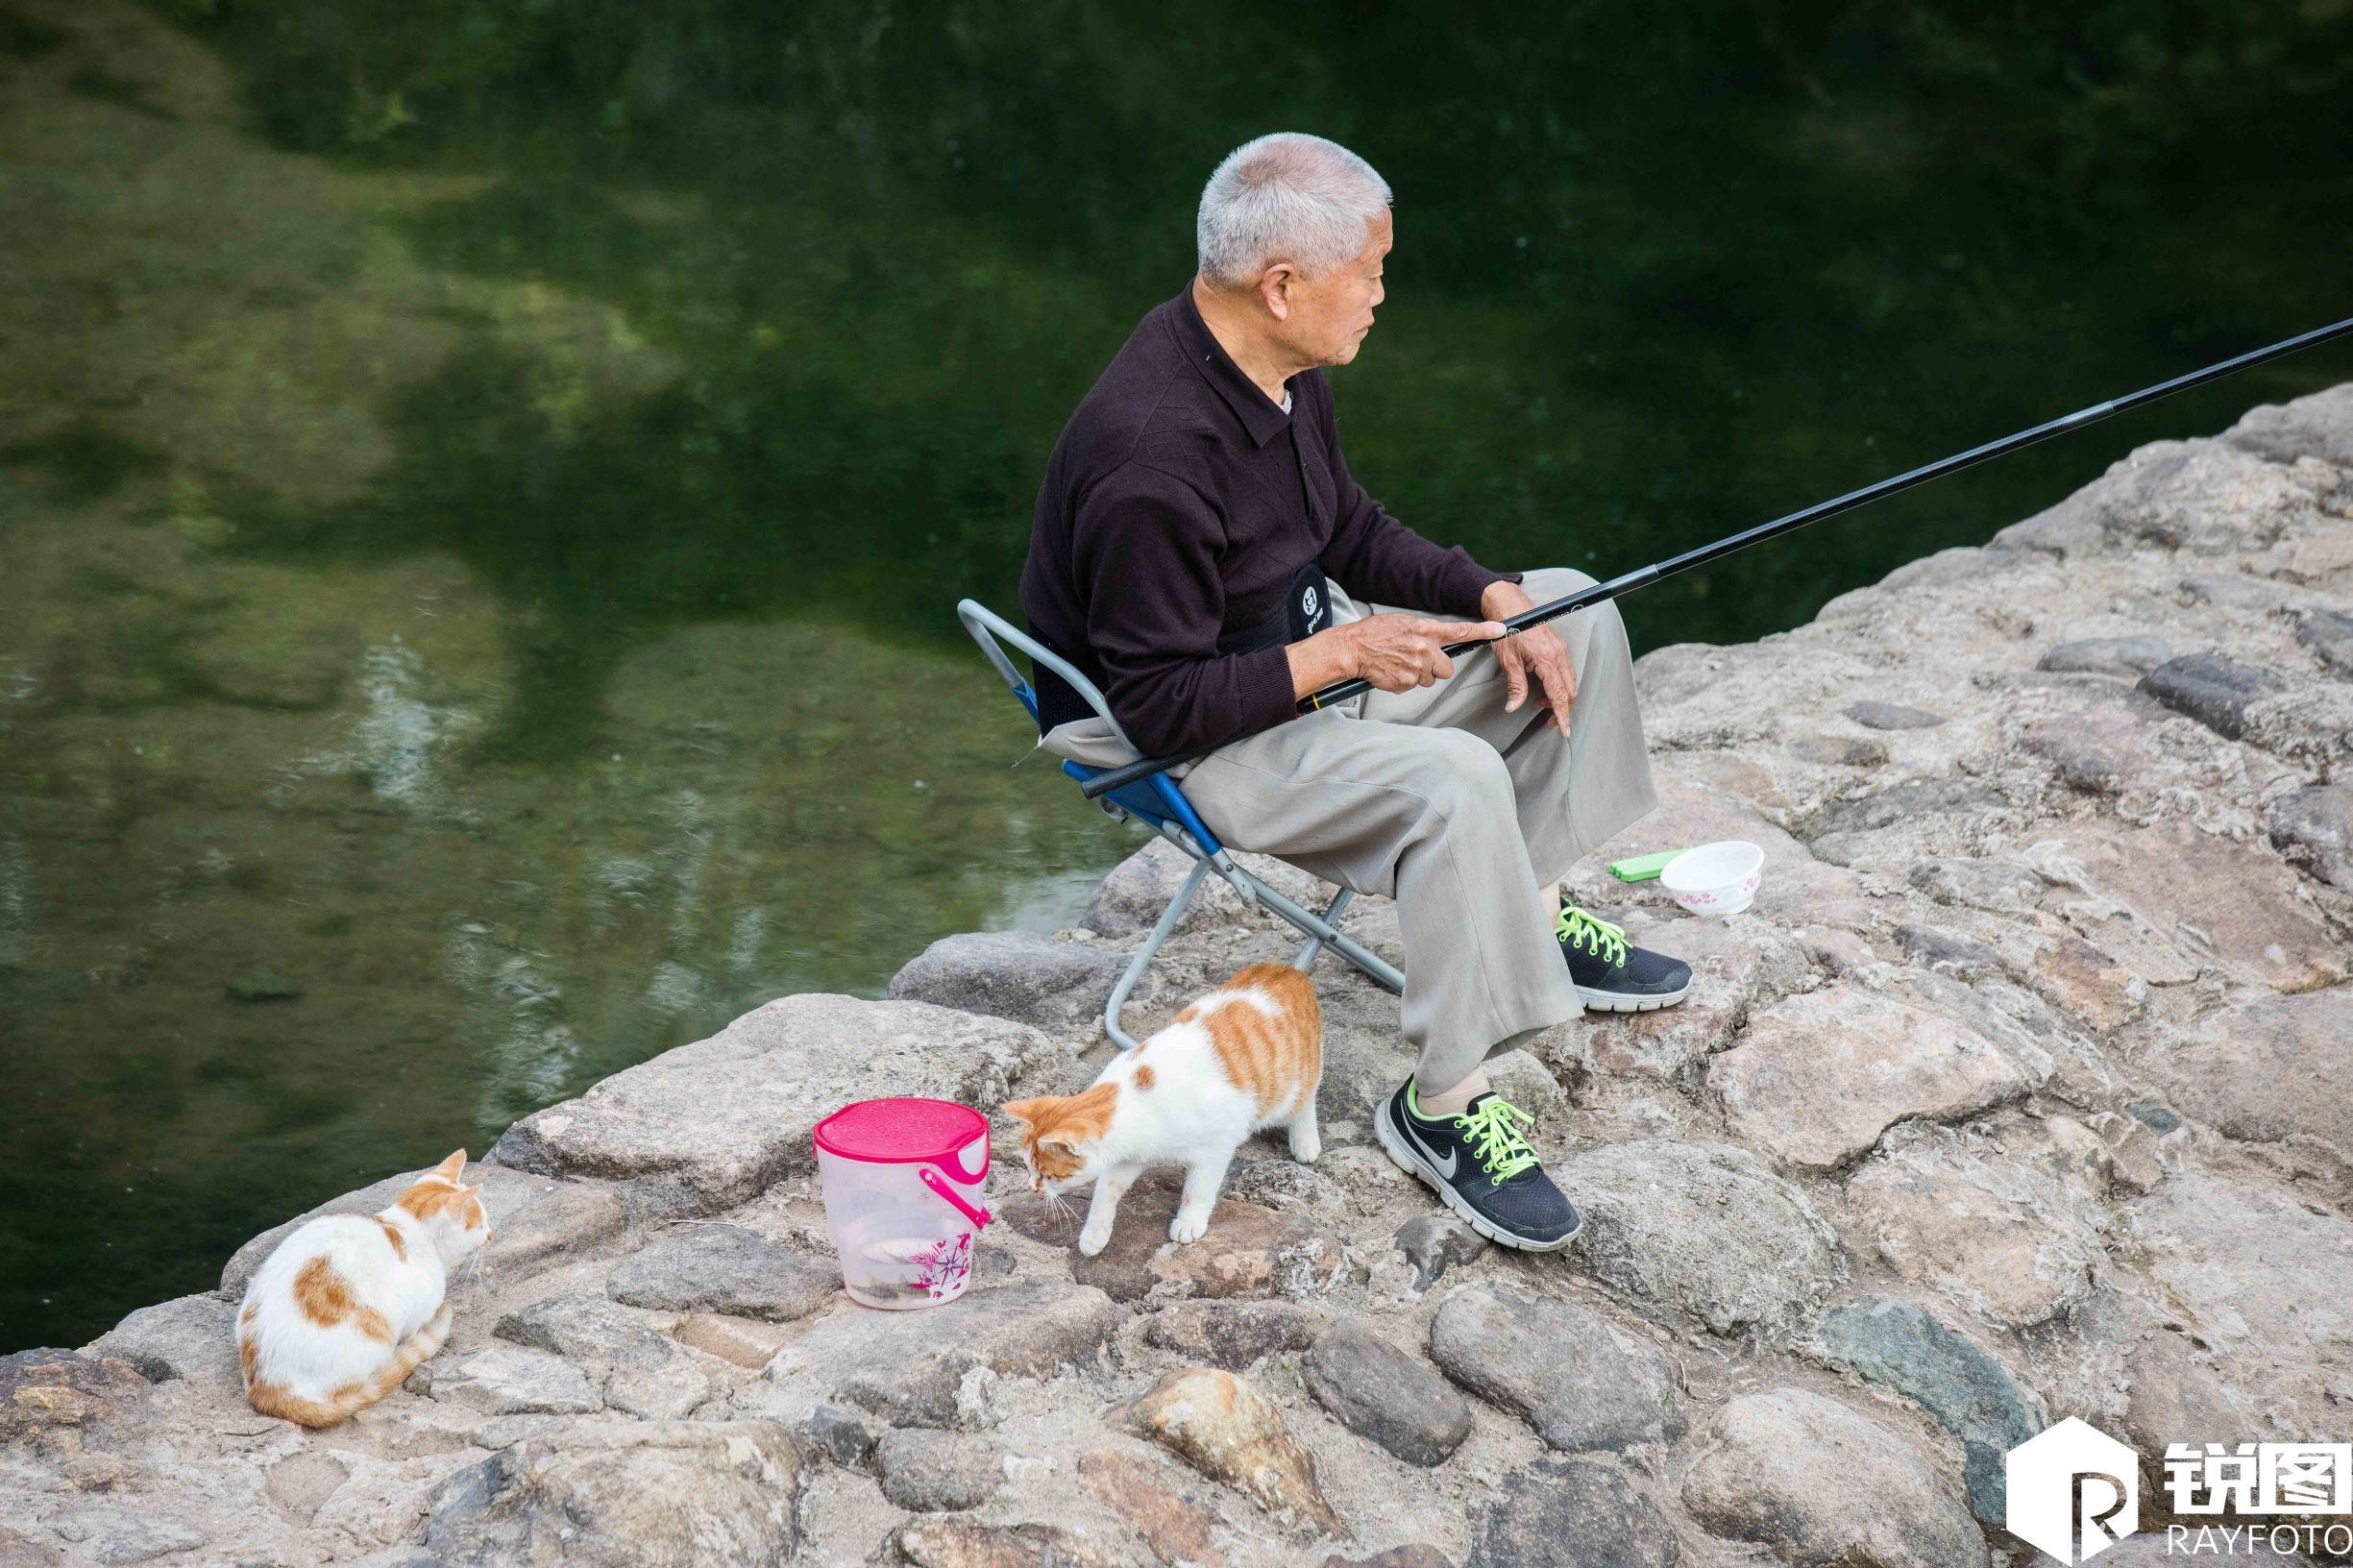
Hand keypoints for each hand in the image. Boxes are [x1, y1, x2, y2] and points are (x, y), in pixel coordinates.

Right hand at [1335, 613, 1504, 694]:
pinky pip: (1413, 686)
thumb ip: (1423, 633)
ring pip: (1429, 679)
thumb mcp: (1403, 624)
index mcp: (1425, 630)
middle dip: (1436, 668)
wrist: (1352, 648)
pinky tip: (1391, 671)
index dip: (1483, 631)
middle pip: (1446, 668)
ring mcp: (1417, 667)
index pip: (1460, 631)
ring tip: (1398, 664)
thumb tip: (1434, 643)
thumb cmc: (1374, 634)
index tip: (1501, 630)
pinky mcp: (1406, 682)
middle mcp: (1425, 648)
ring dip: (1418, 675)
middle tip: (1417, 661)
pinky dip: (1404, 682)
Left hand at [1480, 579, 1577, 737]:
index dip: (1562, 715)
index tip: (1564, 730)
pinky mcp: (1559, 646)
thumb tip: (1513, 707)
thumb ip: (1515, 686)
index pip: (1559, 695)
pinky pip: (1566, 671)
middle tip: (1547, 721)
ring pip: (1569, 682)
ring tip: (1540, 702)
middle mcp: (1559, 654)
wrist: (1509, 604)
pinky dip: (1559, 684)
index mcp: (1547, 659)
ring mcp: (1561, 649)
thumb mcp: (1508, 660)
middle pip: (1569, 691)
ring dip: (1560, 696)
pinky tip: (1543, 686)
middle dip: (1562, 709)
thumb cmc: (1506, 629)